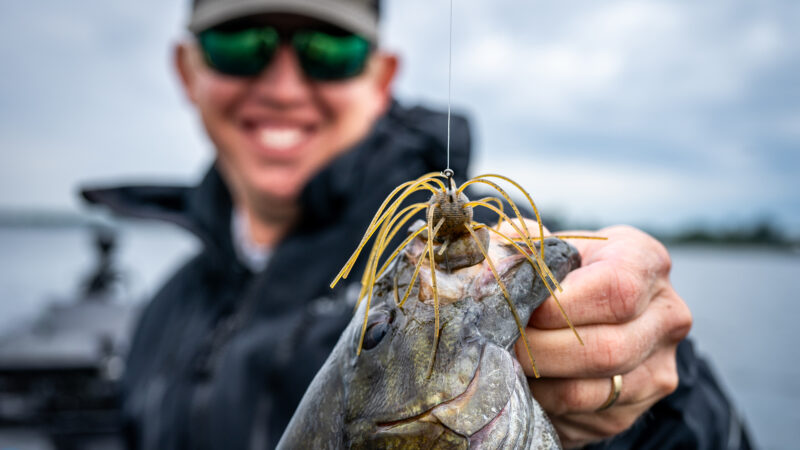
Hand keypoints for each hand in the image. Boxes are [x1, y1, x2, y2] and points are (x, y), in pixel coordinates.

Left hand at [509, 223, 692, 447]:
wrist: (592, 310)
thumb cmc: (564, 271)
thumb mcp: (550, 246)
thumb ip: (524, 246)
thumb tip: (493, 263)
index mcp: (646, 261)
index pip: (617, 289)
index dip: (563, 306)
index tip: (527, 311)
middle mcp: (667, 315)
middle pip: (607, 348)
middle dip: (542, 350)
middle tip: (505, 344)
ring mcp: (659, 366)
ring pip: (592, 391)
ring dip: (539, 382)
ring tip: (509, 364)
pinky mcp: (637, 407)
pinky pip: (585, 416)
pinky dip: (547, 404)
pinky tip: (529, 384)